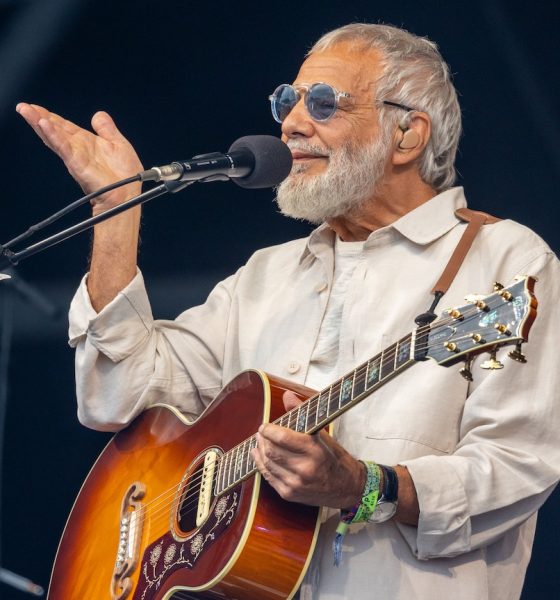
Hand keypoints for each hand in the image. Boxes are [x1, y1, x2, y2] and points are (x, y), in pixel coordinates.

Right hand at [16, 103, 142, 212]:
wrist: (128, 195)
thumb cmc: (127, 176)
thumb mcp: (118, 144)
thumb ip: (107, 129)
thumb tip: (98, 114)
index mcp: (87, 144)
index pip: (64, 127)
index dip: (51, 117)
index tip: (36, 107)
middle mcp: (79, 150)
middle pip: (55, 130)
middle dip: (39, 118)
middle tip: (23, 107)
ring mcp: (77, 157)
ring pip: (55, 137)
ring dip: (40, 124)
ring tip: (27, 112)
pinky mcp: (78, 165)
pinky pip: (64, 148)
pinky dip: (54, 136)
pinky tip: (45, 125)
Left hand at [251, 391, 364, 507]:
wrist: (347, 487)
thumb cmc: (334, 457)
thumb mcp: (323, 434)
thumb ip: (302, 413)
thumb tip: (287, 396)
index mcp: (315, 450)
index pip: (283, 438)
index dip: (269, 430)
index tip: (264, 426)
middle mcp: (305, 469)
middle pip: (272, 451)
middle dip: (263, 440)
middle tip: (261, 433)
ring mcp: (296, 484)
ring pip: (268, 464)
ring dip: (260, 451)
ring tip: (260, 442)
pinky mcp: (290, 495)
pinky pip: (269, 478)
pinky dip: (261, 465)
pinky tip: (259, 457)